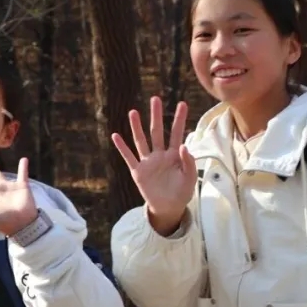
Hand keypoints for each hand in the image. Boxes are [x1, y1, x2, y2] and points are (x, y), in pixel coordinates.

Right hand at [113, 96, 196, 235]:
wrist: (169, 207)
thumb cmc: (182, 192)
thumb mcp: (190, 178)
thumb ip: (188, 162)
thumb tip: (183, 145)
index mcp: (174, 155)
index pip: (177, 133)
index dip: (180, 119)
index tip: (182, 104)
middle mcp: (160, 155)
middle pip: (157, 131)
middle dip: (156, 116)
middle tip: (155, 98)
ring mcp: (148, 162)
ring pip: (141, 141)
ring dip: (137, 127)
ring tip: (133, 112)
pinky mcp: (138, 172)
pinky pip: (129, 157)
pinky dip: (122, 147)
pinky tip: (115, 136)